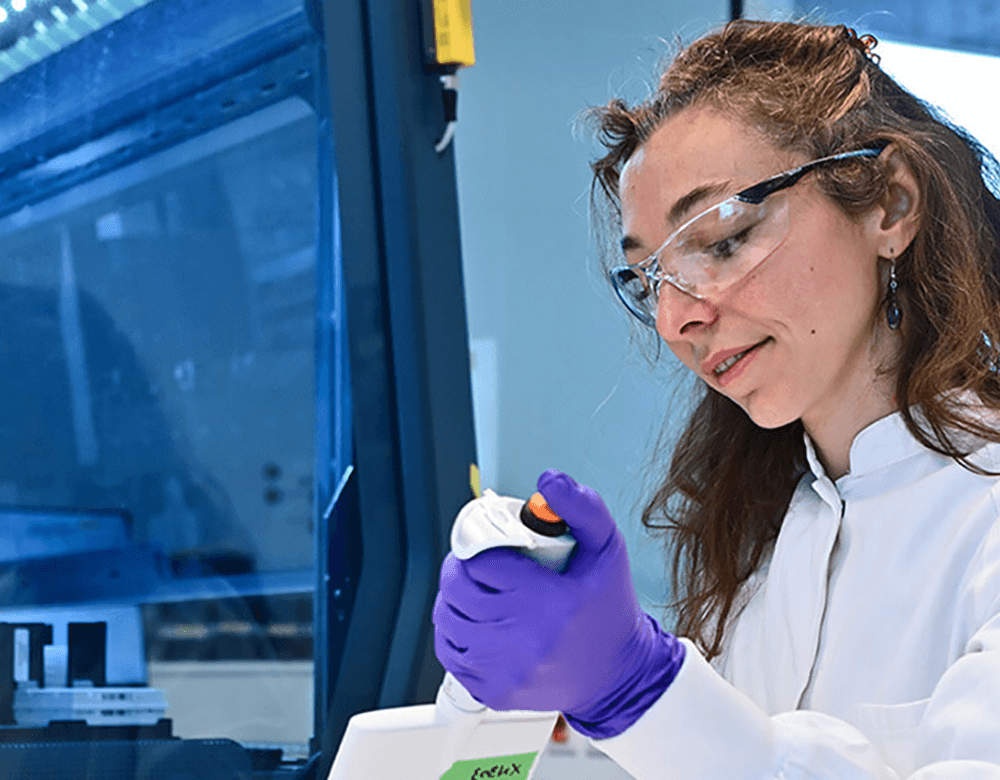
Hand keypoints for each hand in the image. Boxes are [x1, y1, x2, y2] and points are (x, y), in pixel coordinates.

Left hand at [433, 469, 684, 738]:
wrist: (619, 673)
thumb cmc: (609, 607)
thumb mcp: (607, 547)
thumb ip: (581, 507)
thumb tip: (548, 481)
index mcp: (551, 602)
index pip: (483, 563)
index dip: (479, 545)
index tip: (487, 543)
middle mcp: (526, 639)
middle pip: (458, 589)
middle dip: (460, 567)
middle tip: (473, 560)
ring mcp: (508, 669)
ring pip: (448, 620)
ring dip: (453, 598)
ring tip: (473, 588)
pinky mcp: (497, 691)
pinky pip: (451, 654)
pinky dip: (454, 632)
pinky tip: (473, 621)